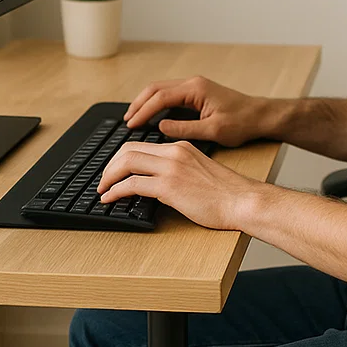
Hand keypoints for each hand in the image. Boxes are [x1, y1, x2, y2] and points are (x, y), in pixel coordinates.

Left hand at [96, 140, 263, 229]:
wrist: (243, 201)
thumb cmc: (228, 194)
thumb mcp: (200, 172)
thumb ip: (181, 170)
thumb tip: (160, 184)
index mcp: (182, 147)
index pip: (142, 145)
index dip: (122, 158)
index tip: (114, 170)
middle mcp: (174, 153)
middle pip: (128, 150)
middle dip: (110, 166)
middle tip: (103, 180)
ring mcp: (171, 168)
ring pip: (126, 163)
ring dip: (108, 177)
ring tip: (102, 190)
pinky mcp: (169, 186)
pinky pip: (132, 185)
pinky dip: (115, 191)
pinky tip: (109, 199)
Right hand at [123, 75, 271, 146]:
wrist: (261, 116)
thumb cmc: (242, 122)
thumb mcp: (213, 130)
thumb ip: (184, 129)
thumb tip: (160, 128)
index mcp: (195, 89)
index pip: (160, 97)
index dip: (143, 112)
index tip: (131, 124)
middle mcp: (193, 83)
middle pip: (156, 89)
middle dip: (139, 104)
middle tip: (127, 120)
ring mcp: (195, 87)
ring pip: (162, 90)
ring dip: (146, 102)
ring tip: (134, 118)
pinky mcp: (198, 93)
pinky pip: (171, 95)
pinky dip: (157, 103)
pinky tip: (152, 116)